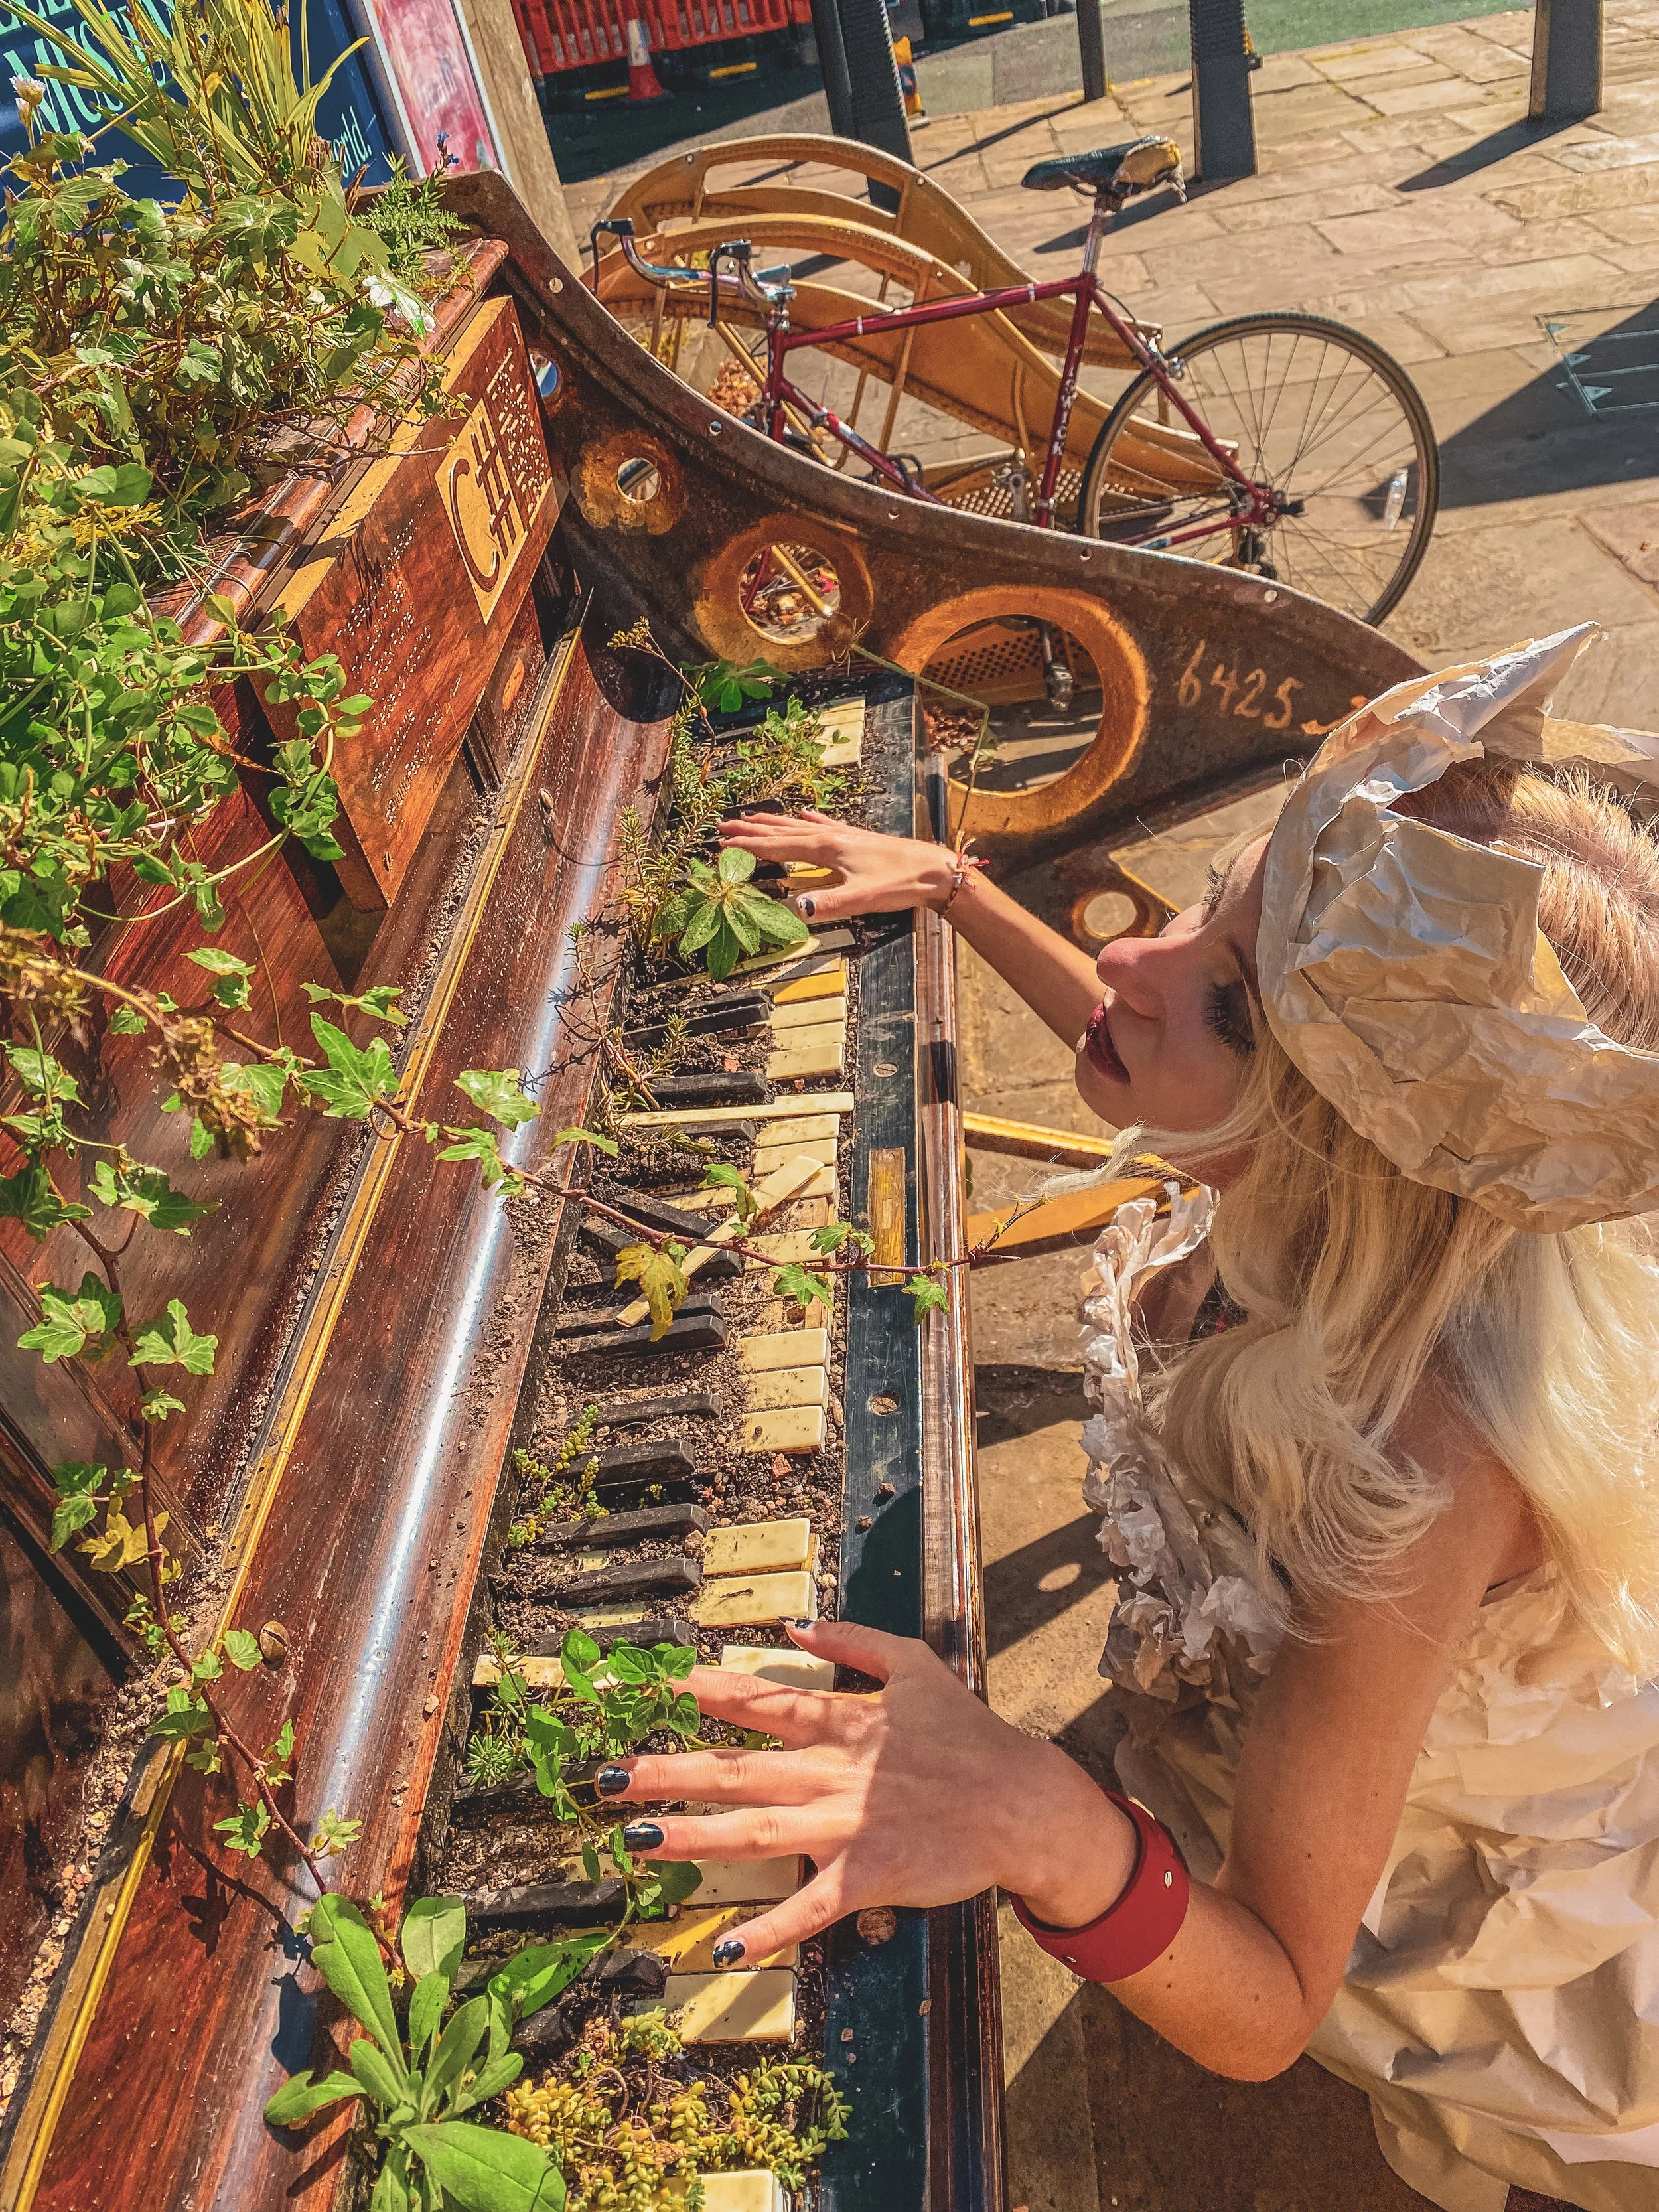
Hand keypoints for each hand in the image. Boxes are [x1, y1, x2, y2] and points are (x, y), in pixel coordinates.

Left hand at [592, 1619, 1136, 1964]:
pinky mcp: (867, 1877)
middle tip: (602, 1776)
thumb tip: (796, 1624)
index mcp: (840, 1721)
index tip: (646, 1683)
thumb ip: (853, 1641)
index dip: (697, 1689)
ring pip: (754, 1832)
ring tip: (634, 1842)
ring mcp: (845, 1827)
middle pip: (734, 1769)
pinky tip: (727, 1948)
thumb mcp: (915, 1664)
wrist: (1022, 1801)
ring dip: (692, 1839)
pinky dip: (770, 1929)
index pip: (755, 1700)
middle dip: (665, 1771)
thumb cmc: (968, 1733)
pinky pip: (810, 1908)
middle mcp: (830, 1772)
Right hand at [719, 811, 955, 926]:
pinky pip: (823, 824)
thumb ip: (828, 904)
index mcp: (827, 848)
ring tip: (751, 817)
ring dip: (773, 823)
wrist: (934, 870)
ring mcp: (843, 835)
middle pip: (783, 831)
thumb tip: (796, 910)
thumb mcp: (862, 898)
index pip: (778, 848)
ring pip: (799, 826)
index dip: (749, 847)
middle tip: (724, 826)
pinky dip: (808, 819)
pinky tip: (803, 813)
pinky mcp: (855, 839)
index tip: (723, 845)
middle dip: (752, 829)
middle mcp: (831, 836)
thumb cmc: (901, 883)